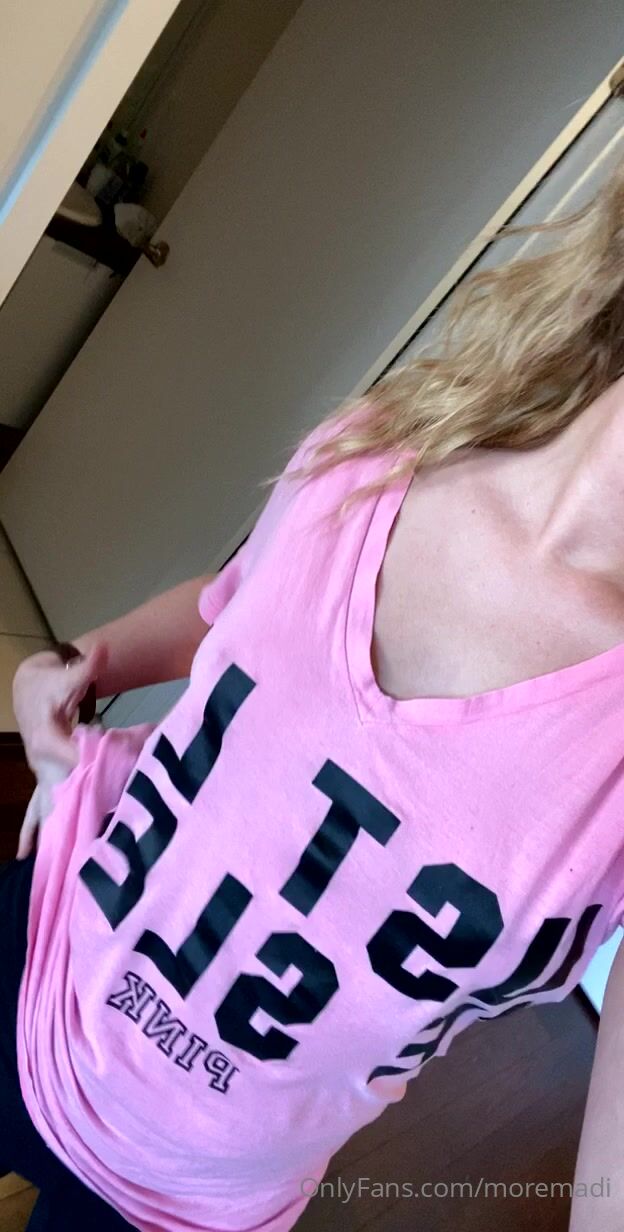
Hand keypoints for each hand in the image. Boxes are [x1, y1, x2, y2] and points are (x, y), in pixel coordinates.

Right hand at [12, 642, 106, 858]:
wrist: (30, 692)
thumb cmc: (51, 686)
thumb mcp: (69, 675)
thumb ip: (88, 665)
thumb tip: (103, 646)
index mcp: (48, 740)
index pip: (72, 759)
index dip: (89, 771)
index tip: (106, 787)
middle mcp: (41, 763)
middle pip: (59, 792)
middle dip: (72, 815)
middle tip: (87, 844)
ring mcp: (41, 776)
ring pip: (44, 809)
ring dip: (51, 833)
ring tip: (54, 866)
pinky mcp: (45, 782)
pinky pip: (38, 812)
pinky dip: (34, 833)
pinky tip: (27, 857)